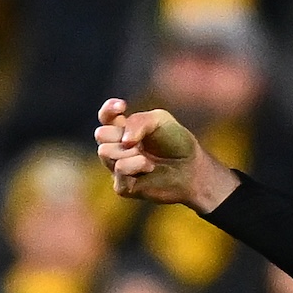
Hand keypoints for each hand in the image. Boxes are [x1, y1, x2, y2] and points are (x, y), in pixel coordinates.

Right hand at [96, 99, 233, 209]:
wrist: (192, 169)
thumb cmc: (176, 143)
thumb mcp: (160, 121)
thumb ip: (138, 122)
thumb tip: (124, 141)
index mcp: (123, 129)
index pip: (105, 117)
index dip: (108, 109)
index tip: (122, 106)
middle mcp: (116, 148)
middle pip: (101, 134)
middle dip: (119, 134)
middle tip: (139, 142)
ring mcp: (117, 167)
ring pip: (105, 152)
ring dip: (129, 151)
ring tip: (148, 158)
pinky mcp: (123, 186)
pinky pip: (119, 170)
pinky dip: (136, 165)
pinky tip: (150, 167)